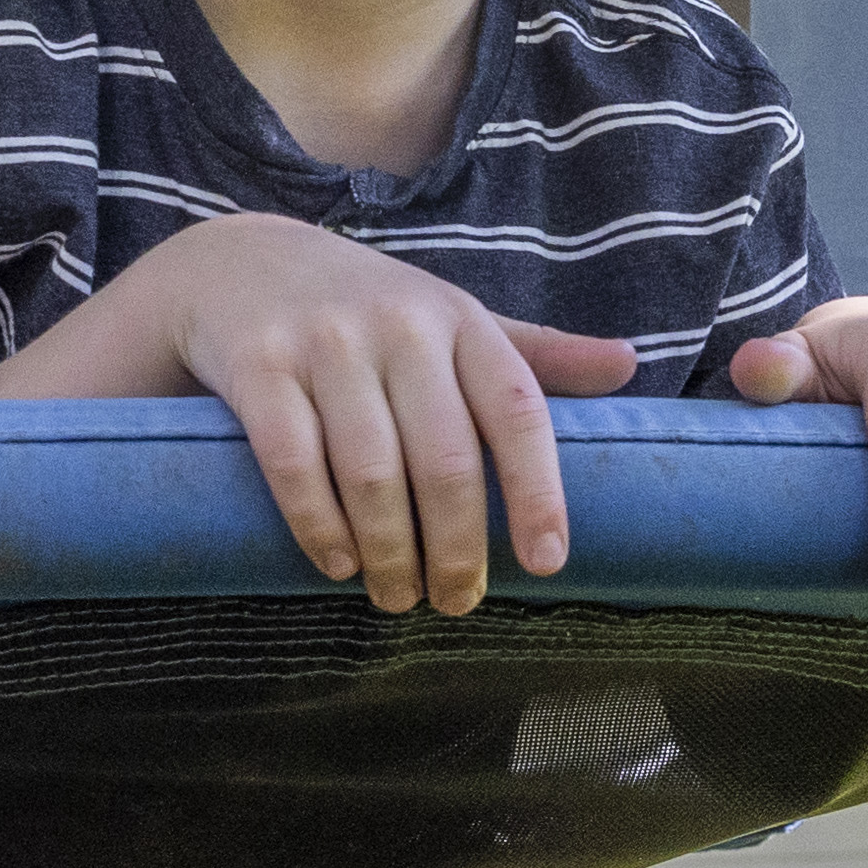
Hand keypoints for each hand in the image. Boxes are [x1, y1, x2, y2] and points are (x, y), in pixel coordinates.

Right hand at [108, 215, 641, 613]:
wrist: (239, 264)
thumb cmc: (369, 311)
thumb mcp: (453, 319)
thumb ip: (535, 353)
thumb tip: (629, 364)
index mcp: (459, 320)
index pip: (516, 410)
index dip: (538, 492)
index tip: (547, 563)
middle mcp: (399, 325)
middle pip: (446, 458)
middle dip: (457, 547)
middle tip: (455, 602)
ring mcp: (324, 343)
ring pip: (372, 471)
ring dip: (390, 551)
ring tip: (397, 595)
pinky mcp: (259, 365)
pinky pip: (293, 463)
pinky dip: (319, 526)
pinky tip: (338, 563)